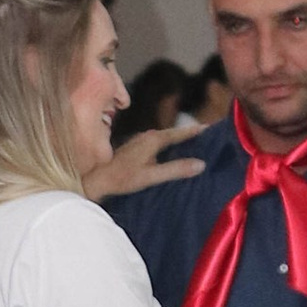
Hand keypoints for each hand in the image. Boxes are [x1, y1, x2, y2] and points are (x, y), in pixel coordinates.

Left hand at [89, 126, 206, 202]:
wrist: (96, 179)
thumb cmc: (122, 179)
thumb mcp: (152, 176)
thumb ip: (175, 169)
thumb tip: (201, 164)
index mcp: (153, 139)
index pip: (180, 132)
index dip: (195, 131)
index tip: (210, 127)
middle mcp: (147, 136)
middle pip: (173, 133)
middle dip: (188, 134)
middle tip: (206, 136)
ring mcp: (139, 141)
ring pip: (164, 138)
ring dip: (177, 140)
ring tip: (192, 144)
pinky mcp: (134, 148)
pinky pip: (156, 144)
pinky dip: (166, 146)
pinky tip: (170, 153)